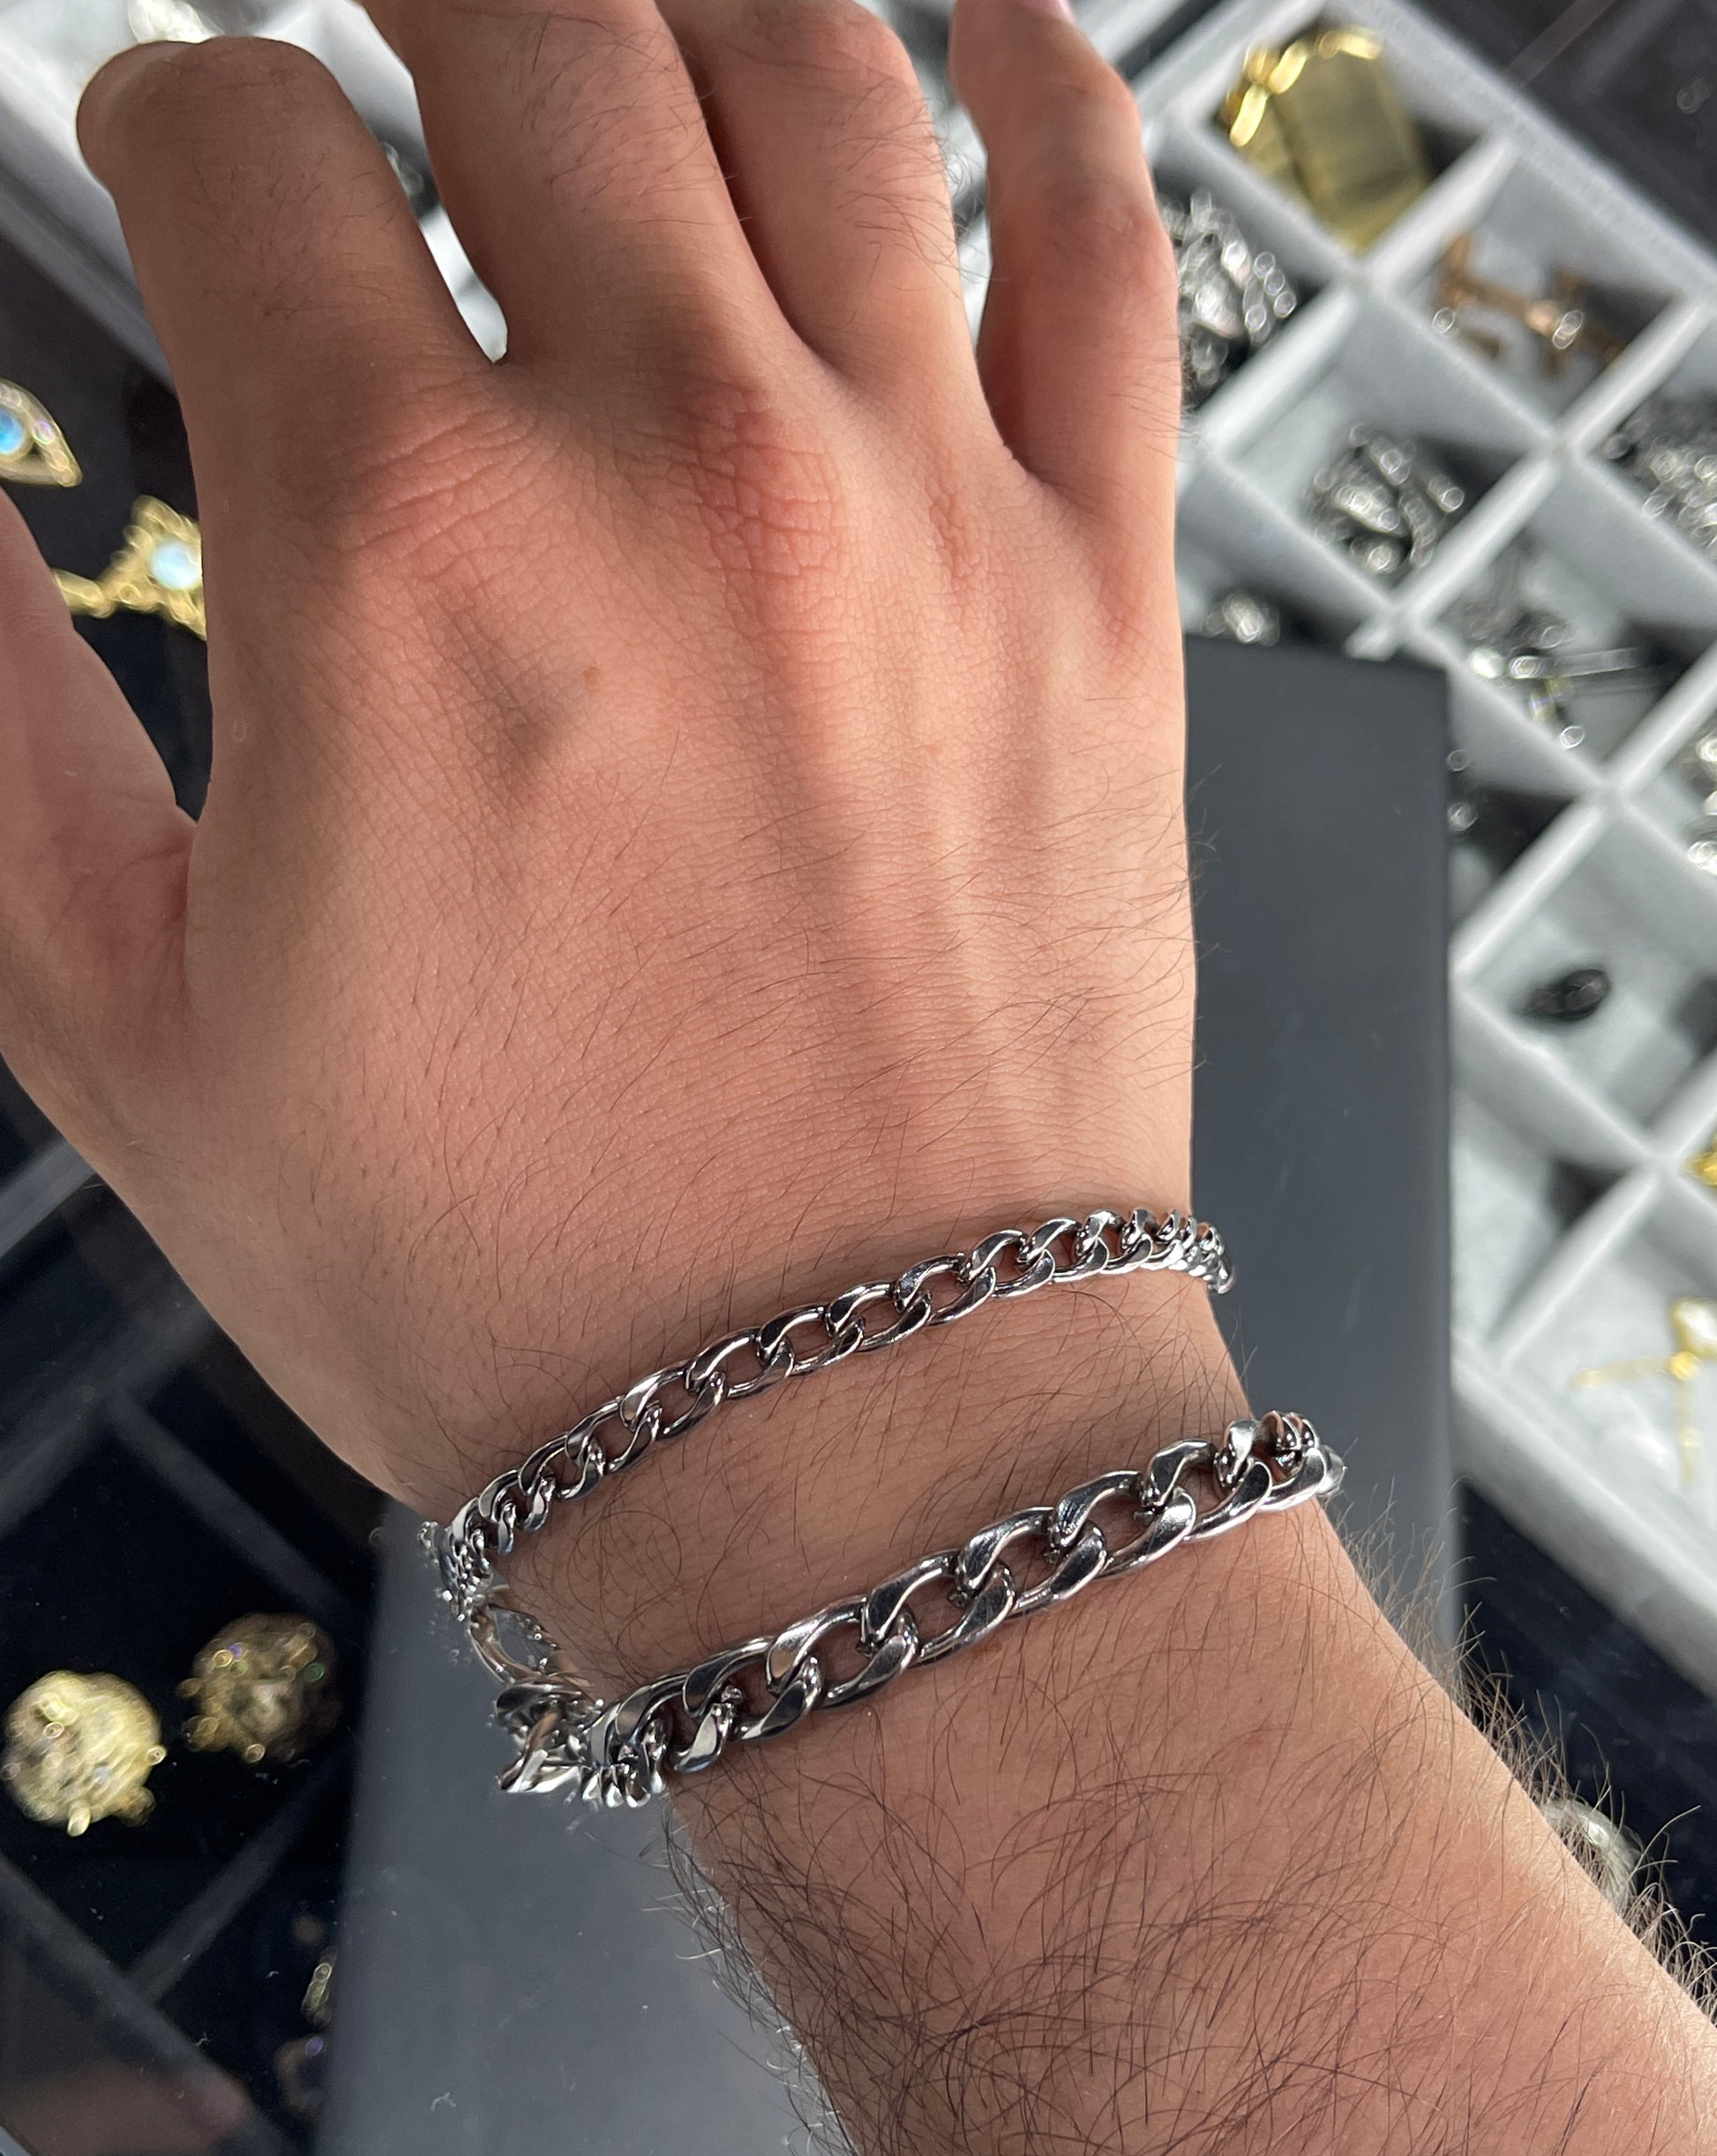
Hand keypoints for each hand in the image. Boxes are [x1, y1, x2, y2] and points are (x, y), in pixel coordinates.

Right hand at [0, 0, 1192, 1621]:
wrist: (847, 1437)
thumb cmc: (505, 1273)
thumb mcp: (125, 1021)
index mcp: (410, 551)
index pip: (239, 145)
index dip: (167, 126)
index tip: (176, 185)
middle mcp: (683, 465)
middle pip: (527, 11)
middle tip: (378, 28)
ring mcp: (924, 508)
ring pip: (814, 60)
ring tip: (603, 9)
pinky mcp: (1099, 593)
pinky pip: (1106, 243)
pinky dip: (1051, 81)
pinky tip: (978, 20)